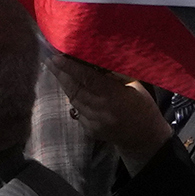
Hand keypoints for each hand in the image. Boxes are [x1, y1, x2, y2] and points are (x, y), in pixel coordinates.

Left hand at [57, 64, 173, 169]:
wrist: (144, 138)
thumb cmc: (143, 107)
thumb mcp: (135, 86)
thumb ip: (115, 75)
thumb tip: (96, 58)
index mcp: (115, 96)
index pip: (87, 78)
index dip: (70, 67)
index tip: (57, 57)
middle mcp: (101, 110)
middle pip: (75, 89)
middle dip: (61, 74)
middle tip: (50, 60)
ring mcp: (94, 122)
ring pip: (74, 99)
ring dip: (65, 84)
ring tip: (57, 70)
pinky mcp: (90, 130)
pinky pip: (78, 110)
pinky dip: (74, 98)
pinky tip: (72, 88)